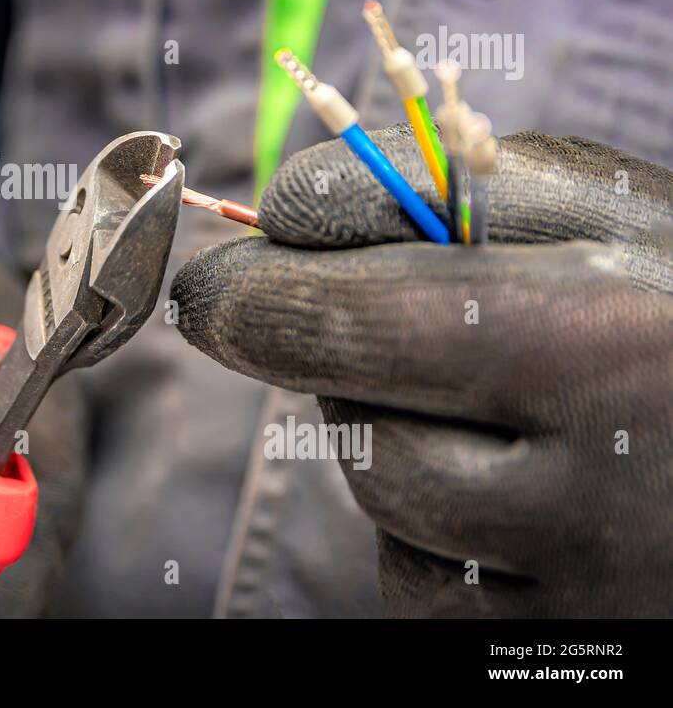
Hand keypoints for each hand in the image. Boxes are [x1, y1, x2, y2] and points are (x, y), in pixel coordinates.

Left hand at [172, 127, 672, 615]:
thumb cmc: (669, 301)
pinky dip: (426, 526)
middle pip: (365, 433)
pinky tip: (495, 488)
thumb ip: (443, 191)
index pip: (373, 325)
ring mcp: (597, 582)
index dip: (262, 300)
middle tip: (234, 311)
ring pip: (389, 507)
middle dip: (291, 360)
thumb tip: (282, 210)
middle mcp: (613, 478)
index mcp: (618, 337)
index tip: (211, 284)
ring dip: (382, 438)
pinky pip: (424, 583)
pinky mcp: (567, 646)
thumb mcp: (595, 208)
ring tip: (455, 393)